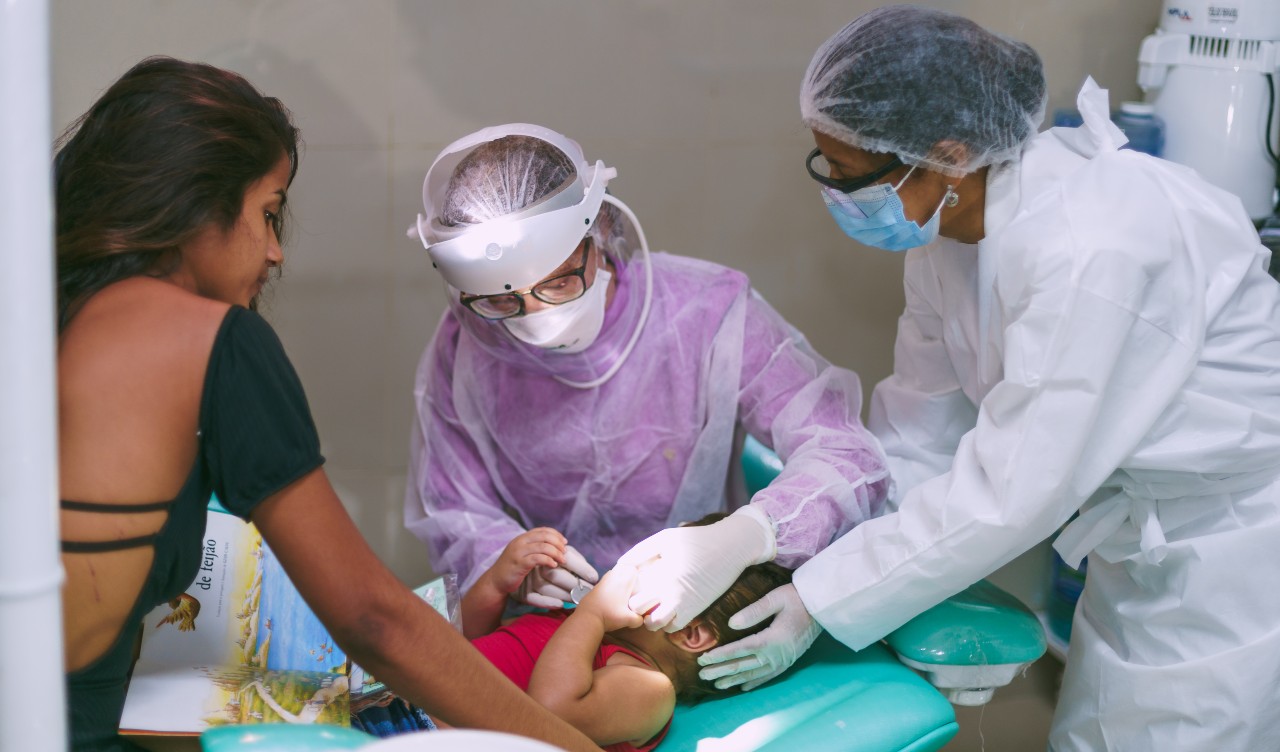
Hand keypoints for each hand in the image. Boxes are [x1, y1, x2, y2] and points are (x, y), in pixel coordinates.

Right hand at [495, 529, 598, 609]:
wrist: (496, 581)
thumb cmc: (512, 570)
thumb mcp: (522, 554)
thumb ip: (534, 548)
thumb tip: (554, 547)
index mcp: (522, 538)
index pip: (543, 530)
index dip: (556, 535)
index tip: (564, 542)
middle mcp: (520, 542)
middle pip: (545, 536)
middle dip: (558, 543)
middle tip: (565, 552)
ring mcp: (518, 552)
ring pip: (543, 546)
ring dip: (556, 553)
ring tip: (562, 560)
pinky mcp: (519, 563)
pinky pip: (538, 558)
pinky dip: (548, 560)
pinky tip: (553, 565)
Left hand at [575, 565, 642, 631]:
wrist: (587, 618)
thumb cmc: (610, 616)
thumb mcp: (628, 620)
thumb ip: (638, 619)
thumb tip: (641, 619)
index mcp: (623, 581)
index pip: (633, 569)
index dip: (637, 577)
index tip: (638, 588)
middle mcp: (613, 576)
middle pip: (623, 569)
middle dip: (628, 577)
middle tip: (631, 589)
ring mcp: (603, 580)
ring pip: (614, 574)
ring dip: (618, 581)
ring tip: (621, 594)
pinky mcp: (595, 586)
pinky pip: (607, 581)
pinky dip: (610, 586)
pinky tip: (610, 598)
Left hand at [617, 507, 774, 631]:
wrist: (730, 547)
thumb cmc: (695, 540)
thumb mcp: (665, 539)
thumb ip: (641, 551)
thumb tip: (621, 565)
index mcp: (661, 572)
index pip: (633, 594)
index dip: (627, 592)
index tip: (631, 586)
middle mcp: (670, 591)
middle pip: (639, 612)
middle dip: (635, 608)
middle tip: (639, 598)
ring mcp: (684, 603)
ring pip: (655, 625)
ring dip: (649, 618)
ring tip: (652, 606)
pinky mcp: (696, 610)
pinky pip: (674, 627)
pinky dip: (667, 623)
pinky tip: (668, 608)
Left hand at [696, 584, 820, 690]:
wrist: (821, 608)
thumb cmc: (797, 599)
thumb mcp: (775, 599)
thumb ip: (753, 611)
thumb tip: (731, 624)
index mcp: (772, 639)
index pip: (739, 650)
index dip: (720, 655)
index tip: (703, 658)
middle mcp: (776, 655)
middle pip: (743, 666)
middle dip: (721, 671)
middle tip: (702, 675)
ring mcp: (782, 661)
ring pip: (753, 675)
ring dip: (734, 680)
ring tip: (716, 685)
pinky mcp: (787, 663)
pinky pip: (767, 677)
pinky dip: (753, 683)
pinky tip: (742, 688)